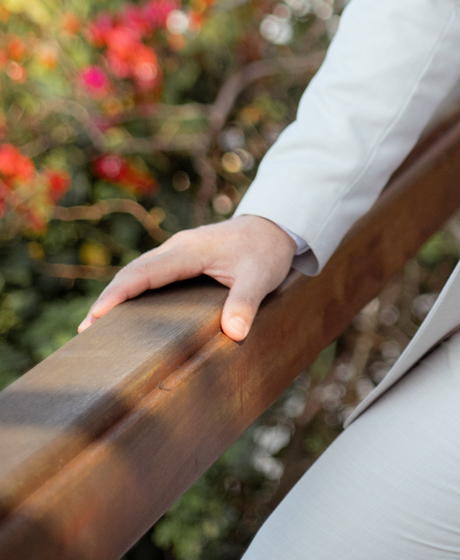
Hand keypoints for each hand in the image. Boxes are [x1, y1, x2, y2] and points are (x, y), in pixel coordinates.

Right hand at [78, 215, 296, 342]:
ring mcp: (178, 251)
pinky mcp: (182, 258)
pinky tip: (124, 312)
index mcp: (190, 250)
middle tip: (85, 332)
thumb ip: (246, 303)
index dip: (119, 294)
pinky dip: (132, 290)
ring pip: (138, 271)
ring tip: (94, 327)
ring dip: (117, 295)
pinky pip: (149, 273)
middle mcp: (178, 247)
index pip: (146, 272)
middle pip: (133, 271)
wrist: (275, 226)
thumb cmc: (266, 250)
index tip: (96, 316)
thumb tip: (233, 333)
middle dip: (108, 299)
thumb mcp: (261, 276)